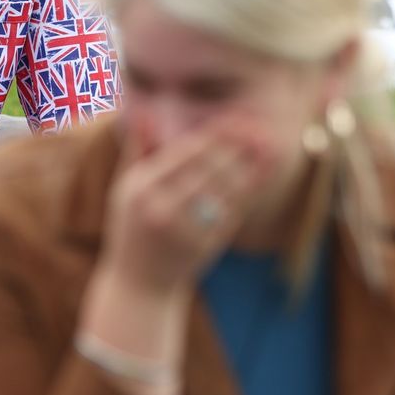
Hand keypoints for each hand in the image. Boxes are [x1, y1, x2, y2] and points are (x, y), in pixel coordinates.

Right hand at [95, 114, 276, 300]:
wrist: (139, 284)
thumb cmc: (131, 228)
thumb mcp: (124, 188)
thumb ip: (136, 149)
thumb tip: (141, 110)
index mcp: (140, 188)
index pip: (185, 152)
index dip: (215, 133)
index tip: (237, 119)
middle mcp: (162, 208)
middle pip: (211, 167)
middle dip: (239, 145)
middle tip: (260, 129)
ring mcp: (186, 229)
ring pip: (228, 188)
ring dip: (253, 164)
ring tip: (270, 145)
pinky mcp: (206, 245)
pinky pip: (234, 210)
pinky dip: (252, 188)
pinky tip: (264, 171)